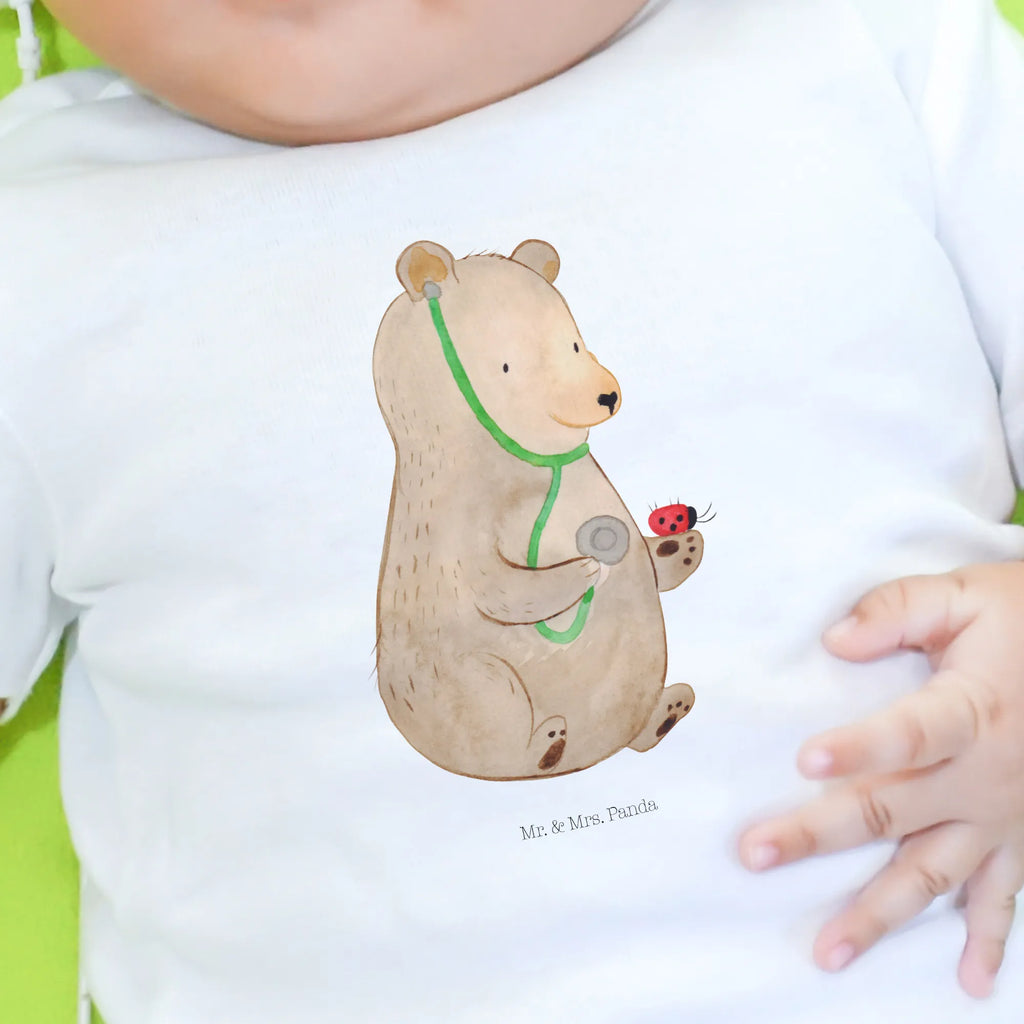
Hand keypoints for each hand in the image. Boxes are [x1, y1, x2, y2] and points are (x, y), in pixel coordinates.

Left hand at [738, 563, 1023, 997]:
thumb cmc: (1022, 618)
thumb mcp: (965, 595)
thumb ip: (898, 610)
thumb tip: (835, 640)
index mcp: (971, 710)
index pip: (909, 734)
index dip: (860, 748)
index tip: (806, 761)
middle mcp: (985, 774)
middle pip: (894, 810)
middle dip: (819, 834)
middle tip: (756, 854)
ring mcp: (1003, 814)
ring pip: (935, 873)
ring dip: (880, 914)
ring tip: (829, 951)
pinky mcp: (1019, 835)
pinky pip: (1004, 896)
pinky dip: (987, 941)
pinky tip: (968, 983)